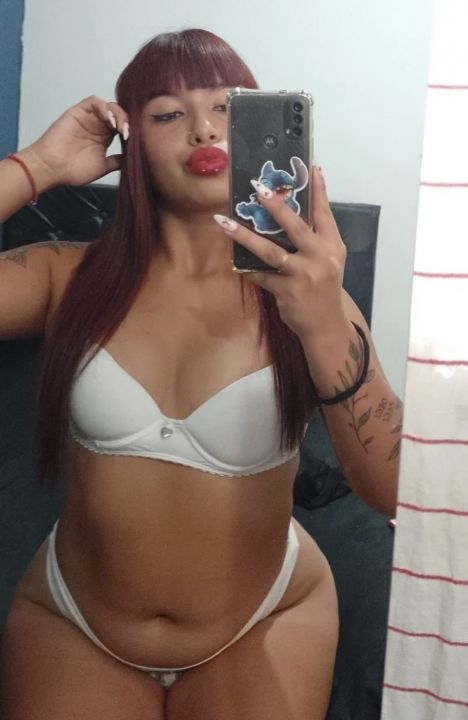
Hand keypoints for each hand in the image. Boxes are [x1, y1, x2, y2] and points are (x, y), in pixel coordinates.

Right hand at [22, 96, 128, 187]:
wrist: (53, 168)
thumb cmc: (74, 170)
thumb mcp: (102, 167)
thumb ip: (116, 161)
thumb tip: (133, 158)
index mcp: (105, 138)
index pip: (123, 127)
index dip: (131, 131)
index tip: (136, 141)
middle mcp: (98, 126)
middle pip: (118, 115)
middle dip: (127, 122)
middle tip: (128, 134)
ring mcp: (89, 118)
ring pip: (109, 106)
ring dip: (118, 114)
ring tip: (120, 128)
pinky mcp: (79, 111)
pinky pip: (94, 102)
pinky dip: (104, 107)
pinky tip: (109, 120)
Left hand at [215, 166, 347, 339]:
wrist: (325, 324)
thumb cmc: (323, 287)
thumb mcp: (328, 260)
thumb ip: (314, 238)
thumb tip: (288, 211)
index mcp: (332, 246)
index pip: (324, 213)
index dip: (319, 190)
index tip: (311, 166)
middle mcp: (320, 258)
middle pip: (296, 227)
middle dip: (276, 206)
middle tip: (258, 188)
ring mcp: (302, 275)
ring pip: (270, 251)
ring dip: (244, 236)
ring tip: (225, 222)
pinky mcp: (286, 291)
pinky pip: (261, 275)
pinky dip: (247, 268)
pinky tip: (235, 262)